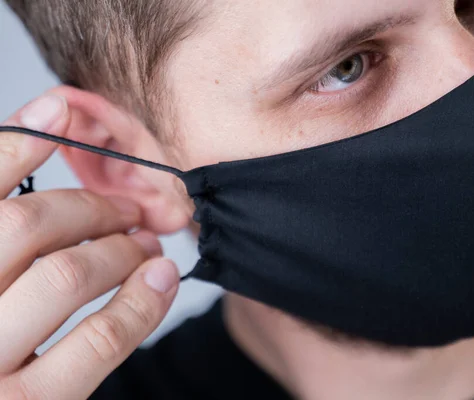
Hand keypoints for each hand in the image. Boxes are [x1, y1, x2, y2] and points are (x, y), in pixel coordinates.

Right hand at [0, 93, 179, 398]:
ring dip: (121, 249)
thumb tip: (46, 137)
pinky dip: (143, 300)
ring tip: (148, 246)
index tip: (60, 107)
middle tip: (130, 213)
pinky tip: (162, 279)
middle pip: (27, 225)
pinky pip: (101, 337)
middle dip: (92, 208)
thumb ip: (5, 235)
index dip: (16, 142)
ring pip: (67, 274)